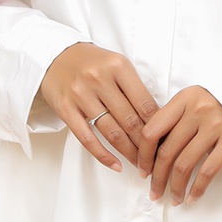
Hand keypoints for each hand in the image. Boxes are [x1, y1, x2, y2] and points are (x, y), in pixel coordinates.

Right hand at [39, 43, 158, 171]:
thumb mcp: (117, 64)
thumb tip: (157, 118)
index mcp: (118, 66)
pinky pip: (87, 138)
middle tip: (156, 158)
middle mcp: (100, 79)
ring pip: (112, 132)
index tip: (165, 140)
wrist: (56, 56)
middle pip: (130, 120)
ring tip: (140, 164)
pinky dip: (103, 155)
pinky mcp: (66, 109)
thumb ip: (135, 87)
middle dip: (146, 144)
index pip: (145, 103)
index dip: (158, 126)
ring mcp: (81, 95)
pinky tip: (116, 165)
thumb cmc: (93, 63)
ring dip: (128, 152)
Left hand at [137, 86, 221, 205]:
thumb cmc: (217, 105)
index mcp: (184, 98)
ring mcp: (216, 124)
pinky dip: (197, 189)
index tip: (143, 171)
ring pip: (184, 164)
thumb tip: (148, 155)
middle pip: (167, 151)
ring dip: (175, 187)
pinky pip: (207, 171)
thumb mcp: (192, 103)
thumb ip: (173, 120)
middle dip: (157, 178)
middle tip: (154, 191)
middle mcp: (199, 109)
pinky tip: (192, 196)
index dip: (143, 156)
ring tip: (173, 198)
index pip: (152, 131)